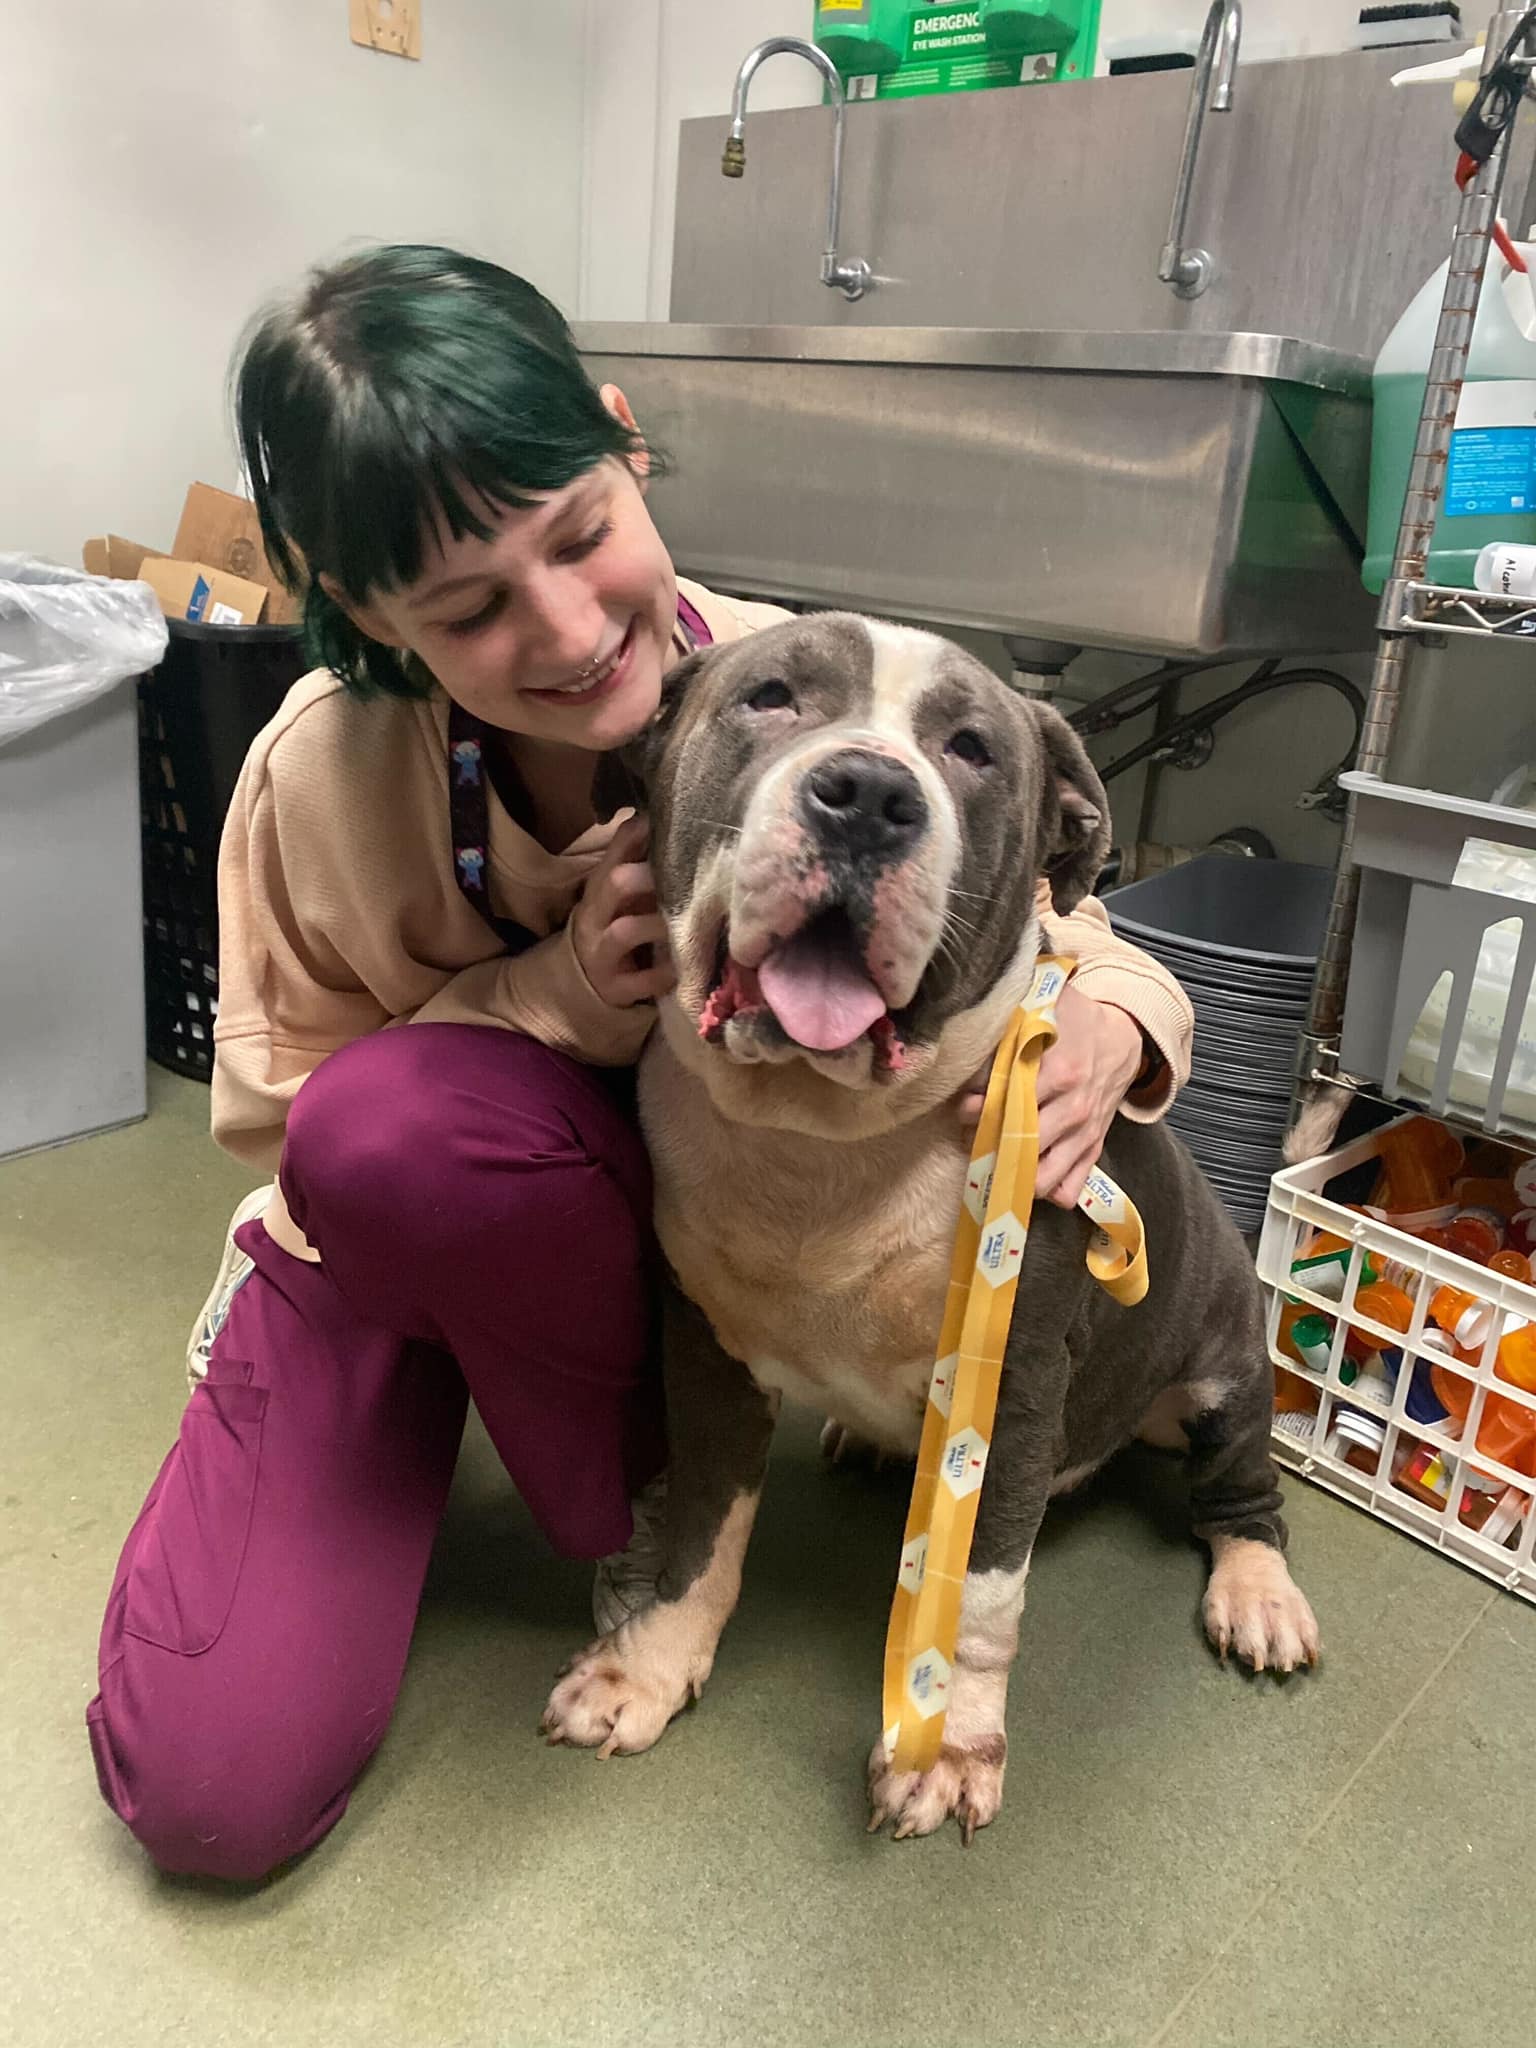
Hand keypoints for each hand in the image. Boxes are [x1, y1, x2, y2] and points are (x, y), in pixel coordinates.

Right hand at [570, 815, 675, 1006]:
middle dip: (647, 875)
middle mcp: (596, 917)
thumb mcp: (617, 895)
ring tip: (684, 923)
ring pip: (625, 931)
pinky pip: (641, 981)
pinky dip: (664, 974)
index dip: (637, 836)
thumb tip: (660, 817)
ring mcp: (602, 953)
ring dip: (657, 924)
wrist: (582, 983)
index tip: (664, 824)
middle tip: (682, 875)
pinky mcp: (615, 987)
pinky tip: (683, 967)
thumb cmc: (612, 926)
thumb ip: (636, 862)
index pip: (614, 852)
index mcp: (599, 889)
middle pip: (615, 883)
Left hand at [956, 984, 1144, 1208]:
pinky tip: (1024, 1174)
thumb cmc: (1074, 1022)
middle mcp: (1074, 1110)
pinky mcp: (1092, 1150)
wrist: (1124, 1039)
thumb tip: (971, 1043)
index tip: (963, 1106)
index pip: (1010, 1102)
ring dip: (1012, 1174)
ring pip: (1043, 1177)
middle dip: (988, 1144)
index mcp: (1061, 1073)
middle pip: (1022, 1145)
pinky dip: (1045, 1190)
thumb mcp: (1045, 1010)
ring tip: (991, 1159)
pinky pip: (1069, 1188)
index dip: (978, 1108)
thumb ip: (1010, 1027)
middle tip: (970, 1135)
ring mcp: (1085, 1135)